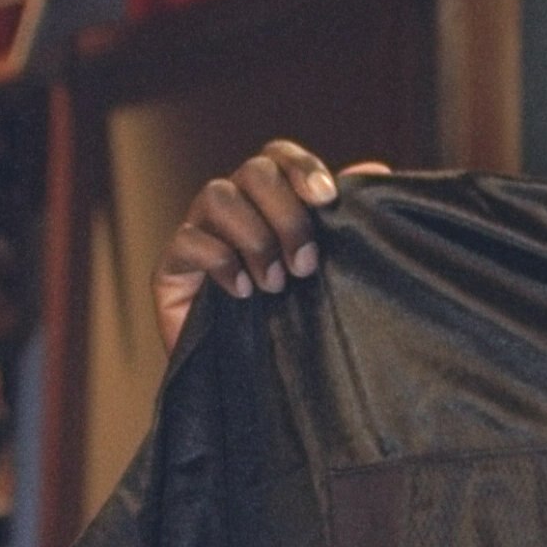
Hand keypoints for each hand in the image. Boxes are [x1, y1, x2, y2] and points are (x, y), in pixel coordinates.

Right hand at [152, 140, 388, 356]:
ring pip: (217, 196)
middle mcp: (233, 209)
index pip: (277, 156)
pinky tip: (244, 293)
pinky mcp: (170, 270)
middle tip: (306, 265)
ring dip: (255, 238)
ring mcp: (199, 234)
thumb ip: (347, 222)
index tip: (327, 198)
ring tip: (275, 285)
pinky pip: (187, 241)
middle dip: (287, 215)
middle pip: (253, 172)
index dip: (301, 167)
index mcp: (269, 201)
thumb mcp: (333, 272)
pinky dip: (220, 262)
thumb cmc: (300, 325)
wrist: (259, 389)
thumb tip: (376, 168)